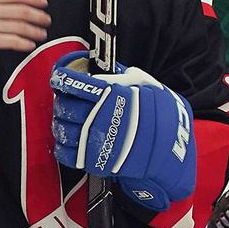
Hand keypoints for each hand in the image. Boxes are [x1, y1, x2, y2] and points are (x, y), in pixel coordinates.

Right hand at [0, 0, 51, 64]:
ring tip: (41, 34)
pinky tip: (29, 45)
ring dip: (35, 31)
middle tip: (47, 20)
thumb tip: (8, 7)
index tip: (43, 3)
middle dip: (39, 16)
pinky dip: (25, 43)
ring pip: (21, 26)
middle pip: (22, 10)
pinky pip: (14, 41)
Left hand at [49, 53, 197, 213]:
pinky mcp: (93, 159)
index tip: (59, 78)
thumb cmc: (159, 113)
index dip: (63, 79)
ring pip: (62, 130)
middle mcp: (99, 115)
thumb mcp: (146, 85)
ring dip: (60, 124)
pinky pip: (65, 153)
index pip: (76, 83)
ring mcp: (95, 139)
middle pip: (65, 106)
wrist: (169, 147)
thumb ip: (121, 76)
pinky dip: (62, 146)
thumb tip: (104, 68)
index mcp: (111, 94)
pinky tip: (68, 140)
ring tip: (66, 122)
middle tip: (65, 101)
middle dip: (62, 102)